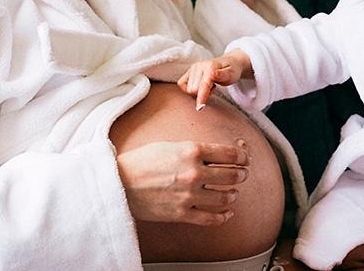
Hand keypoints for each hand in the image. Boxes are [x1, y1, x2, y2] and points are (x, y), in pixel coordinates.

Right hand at [116, 140, 249, 225]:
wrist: (119, 183)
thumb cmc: (141, 161)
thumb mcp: (170, 145)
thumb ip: (193, 149)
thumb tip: (214, 154)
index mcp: (191, 150)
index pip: (229, 153)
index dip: (242, 155)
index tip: (245, 157)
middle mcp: (194, 172)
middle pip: (231, 174)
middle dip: (241, 174)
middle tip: (242, 173)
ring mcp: (189, 194)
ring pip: (225, 197)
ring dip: (233, 194)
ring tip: (233, 192)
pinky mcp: (182, 213)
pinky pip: (211, 218)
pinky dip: (224, 216)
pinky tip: (227, 212)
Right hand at [177, 49, 250, 109]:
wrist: (229, 63)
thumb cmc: (232, 71)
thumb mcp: (232, 74)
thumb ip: (222, 75)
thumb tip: (211, 74)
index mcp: (210, 66)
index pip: (203, 85)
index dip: (202, 97)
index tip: (200, 108)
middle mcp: (199, 65)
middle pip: (194, 90)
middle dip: (203, 93)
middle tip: (213, 87)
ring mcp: (193, 67)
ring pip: (188, 89)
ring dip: (198, 91)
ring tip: (208, 85)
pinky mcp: (189, 71)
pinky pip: (181, 84)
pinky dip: (189, 89)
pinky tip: (200, 85)